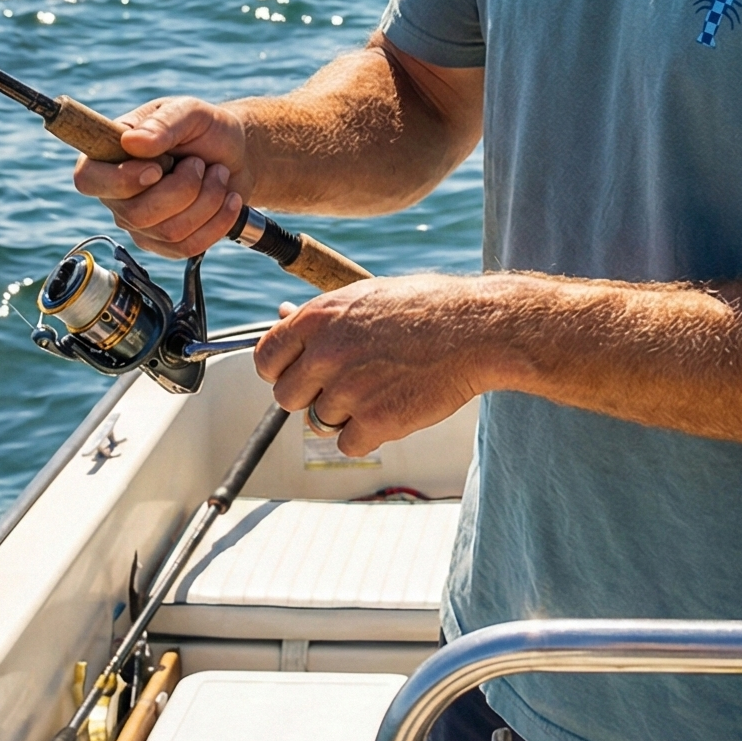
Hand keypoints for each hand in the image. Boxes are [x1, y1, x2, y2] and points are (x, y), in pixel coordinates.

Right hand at [71, 94, 250, 257]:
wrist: (236, 155)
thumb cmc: (205, 130)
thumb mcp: (189, 112)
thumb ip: (163, 123)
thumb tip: (132, 143)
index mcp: (108, 157)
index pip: (88, 180)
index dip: (121, 180)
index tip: (157, 168)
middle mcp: (117, 195)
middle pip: (137, 214)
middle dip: (184, 187)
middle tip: (200, 162)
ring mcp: (139, 224)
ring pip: (169, 231)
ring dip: (207, 199)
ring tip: (218, 174)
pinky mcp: (165, 244)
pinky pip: (188, 247)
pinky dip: (218, 221)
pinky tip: (228, 199)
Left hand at [254, 274, 503, 457]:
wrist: (475, 329)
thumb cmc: (426, 308)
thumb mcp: (365, 295)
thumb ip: (321, 316)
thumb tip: (282, 316)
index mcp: (319, 317)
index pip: (266, 358)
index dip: (280, 370)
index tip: (298, 374)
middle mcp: (327, 353)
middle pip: (287, 396)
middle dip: (310, 396)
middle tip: (343, 387)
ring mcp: (350, 390)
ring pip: (318, 422)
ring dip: (344, 415)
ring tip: (380, 390)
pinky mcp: (376, 422)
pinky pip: (347, 444)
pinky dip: (366, 435)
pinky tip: (391, 409)